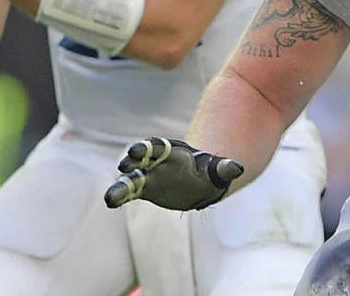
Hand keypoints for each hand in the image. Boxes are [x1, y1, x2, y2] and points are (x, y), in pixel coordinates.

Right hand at [104, 137, 242, 210]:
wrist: (198, 179)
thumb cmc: (209, 170)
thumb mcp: (218, 169)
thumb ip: (225, 168)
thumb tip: (239, 168)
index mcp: (172, 152)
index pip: (158, 147)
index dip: (147, 148)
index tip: (136, 150)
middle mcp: (155, 162)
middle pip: (140, 160)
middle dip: (132, 162)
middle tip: (123, 165)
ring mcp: (148, 176)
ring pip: (131, 179)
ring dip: (121, 186)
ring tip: (110, 198)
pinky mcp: (144, 190)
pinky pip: (129, 193)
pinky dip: (121, 196)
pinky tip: (111, 202)